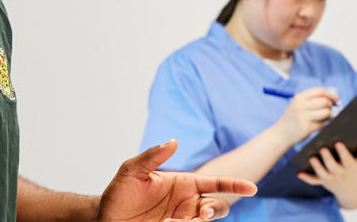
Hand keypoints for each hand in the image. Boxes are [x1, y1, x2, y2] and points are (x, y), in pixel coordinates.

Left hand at [99, 140, 256, 221]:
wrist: (104, 218)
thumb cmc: (118, 193)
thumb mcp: (132, 170)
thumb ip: (152, 156)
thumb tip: (173, 141)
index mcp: (183, 183)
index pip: (216, 182)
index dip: (235, 184)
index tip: (252, 187)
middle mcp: (187, 202)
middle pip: (218, 206)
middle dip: (217, 209)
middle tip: (203, 212)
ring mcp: (182, 218)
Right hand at [270, 87, 339, 144]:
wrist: (280, 134)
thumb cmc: (293, 119)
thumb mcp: (298, 105)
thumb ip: (313, 100)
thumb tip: (335, 98)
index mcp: (299, 97)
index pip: (319, 91)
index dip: (330, 94)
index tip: (335, 99)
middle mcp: (300, 105)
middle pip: (325, 101)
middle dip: (330, 106)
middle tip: (328, 111)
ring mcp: (303, 117)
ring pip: (326, 112)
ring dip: (329, 116)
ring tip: (323, 119)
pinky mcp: (306, 128)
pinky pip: (323, 124)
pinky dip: (323, 125)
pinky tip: (316, 126)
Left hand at [295, 140, 356, 209]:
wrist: (354, 192)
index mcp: (351, 167)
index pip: (347, 159)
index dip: (343, 152)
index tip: (339, 142)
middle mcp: (340, 174)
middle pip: (333, 167)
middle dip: (328, 159)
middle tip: (323, 148)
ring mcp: (331, 179)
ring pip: (322, 174)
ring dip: (317, 167)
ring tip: (311, 158)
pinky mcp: (324, 182)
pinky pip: (314, 181)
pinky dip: (306, 178)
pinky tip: (298, 173)